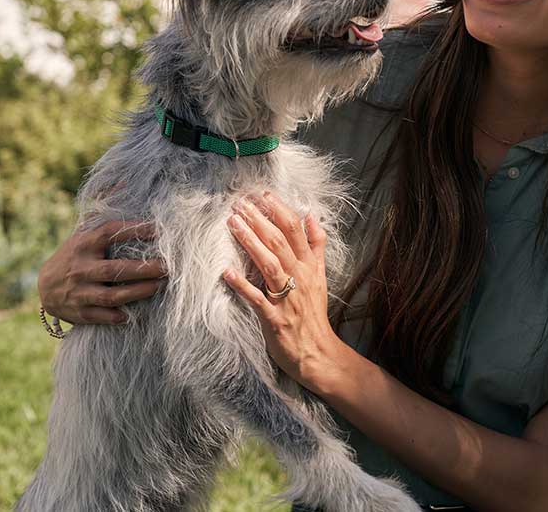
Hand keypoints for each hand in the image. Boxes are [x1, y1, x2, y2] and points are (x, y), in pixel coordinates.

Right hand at [38, 220, 166, 323]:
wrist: (45, 287)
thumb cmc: (75, 254)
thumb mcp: (84, 231)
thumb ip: (103, 209)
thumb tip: (124, 182)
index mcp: (84, 243)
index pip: (110, 233)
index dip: (134, 229)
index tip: (160, 229)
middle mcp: (80, 267)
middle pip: (115, 269)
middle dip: (144, 268)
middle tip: (168, 266)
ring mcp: (79, 291)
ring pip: (111, 295)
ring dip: (138, 292)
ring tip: (161, 285)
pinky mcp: (79, 312)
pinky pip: (102, 316)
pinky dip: (119, 315)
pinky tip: (136, 313)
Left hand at [222, 192, 348, 390]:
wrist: (318, 352)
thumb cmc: (313, 313)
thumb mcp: (321, 275)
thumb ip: (316, 245)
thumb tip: (312, 216)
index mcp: (309, 266)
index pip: (296, 231)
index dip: (280, 210)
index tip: (263, 194)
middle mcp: (299, 277)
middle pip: (280, 242)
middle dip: (259, 220)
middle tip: (240, 203)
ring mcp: (287, 298)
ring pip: (269, 264)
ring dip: (250, 242)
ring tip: (232, 224)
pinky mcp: (274, 318)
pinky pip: (256, 299)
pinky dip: (242, 285)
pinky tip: (226, 272)